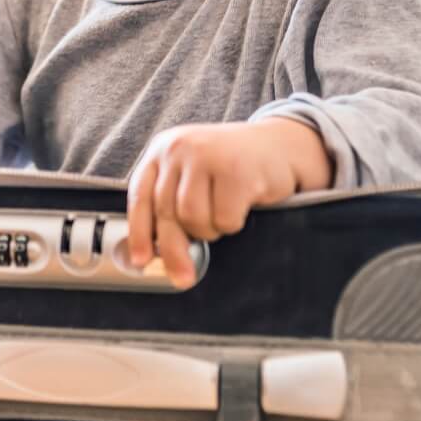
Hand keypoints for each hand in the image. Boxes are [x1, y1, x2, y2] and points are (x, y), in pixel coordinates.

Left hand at [124, 119, 331, 287]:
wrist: (281, 144)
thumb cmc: (232, 165)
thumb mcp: (193, 172)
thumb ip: (171, 198)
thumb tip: (155, 251)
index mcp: (163, 148)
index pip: (141, 197)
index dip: (139, 233)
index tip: (141, 261)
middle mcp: (181, 147)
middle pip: (166, 213)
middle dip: (175, 250)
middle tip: (184, 276)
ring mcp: (208, 156)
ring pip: (193, 219)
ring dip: (209, 230)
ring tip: (222, 215)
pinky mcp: (236, 171)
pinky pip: (224, 219)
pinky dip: (232, 224)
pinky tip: (242, 207)